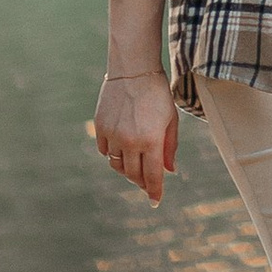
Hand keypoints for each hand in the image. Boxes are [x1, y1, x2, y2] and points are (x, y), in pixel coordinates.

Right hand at [90, 69, 178, 203]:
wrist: (133, 71)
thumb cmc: (157, 94)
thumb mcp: (171, 119)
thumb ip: (170, 147)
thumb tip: (170, 170)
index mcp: (151, 140)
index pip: (153, 176)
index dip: (154, 191)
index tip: (155, 201)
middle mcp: (131, 141)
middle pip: (133, 174)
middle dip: (141, 181)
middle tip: (146, 182)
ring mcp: (114, 135)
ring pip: (117, 165)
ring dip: (127, 169)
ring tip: (135, 164)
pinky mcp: (101, 127)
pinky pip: (105, 150)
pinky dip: (113, 153)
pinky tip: (122, 147)